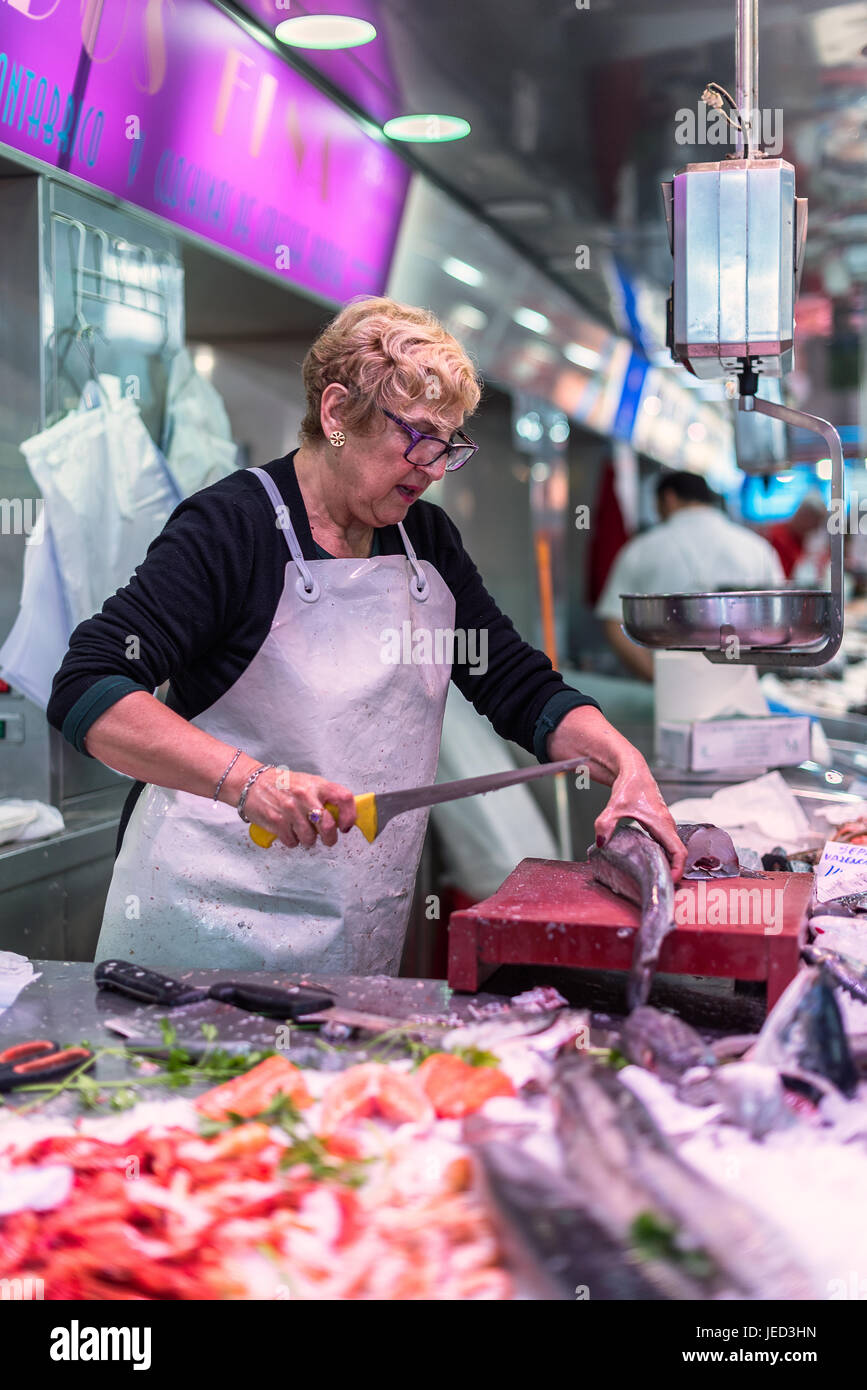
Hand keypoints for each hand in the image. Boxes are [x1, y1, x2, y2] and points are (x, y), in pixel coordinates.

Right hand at [244, 767, 356, 849]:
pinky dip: (292, 841)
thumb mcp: (308, 783)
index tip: (345, 826)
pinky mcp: (277, 821)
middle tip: (327, 838)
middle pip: (328, 825)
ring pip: (310, 838)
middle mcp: (305, 795)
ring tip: (302, 831)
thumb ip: (325, 797)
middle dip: (330, 838)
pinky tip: (288, 831)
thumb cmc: (283, 784)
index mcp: (317, 784)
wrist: (252, 783)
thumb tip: (342, 816)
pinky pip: (293, 842)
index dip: (350, 816)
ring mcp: (290, 809)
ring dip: (308, 840)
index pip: (344, 798)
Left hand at [594, 751, 685, 880]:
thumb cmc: (629, 785)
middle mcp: (667, 825)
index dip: (678, 869)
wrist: (633, 770)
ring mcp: (665, 825)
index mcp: (662, 823)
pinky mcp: (659, 825)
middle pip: (678, 854)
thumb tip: (601, 843)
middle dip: (673, 871)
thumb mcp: (614, 806)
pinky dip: (663, 855)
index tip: (670, 881)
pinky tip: (651, 863)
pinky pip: (667, 844)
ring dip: (669, 864)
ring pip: (673, 849)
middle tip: (660, 886)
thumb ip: (605, 824)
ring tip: (656, 879)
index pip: (679, 851)